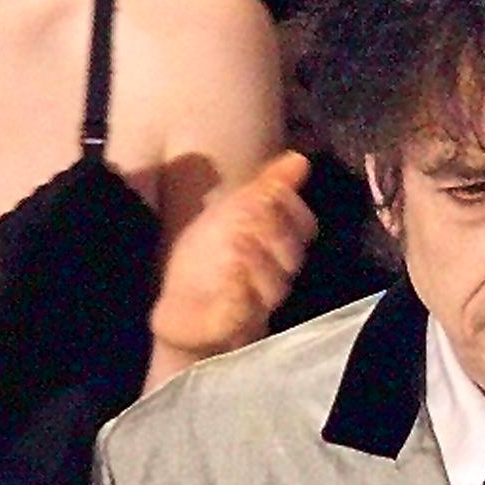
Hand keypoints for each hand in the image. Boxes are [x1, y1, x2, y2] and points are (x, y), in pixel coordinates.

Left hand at [150, 149, 317, 359]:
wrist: (180, 307)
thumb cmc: (209, 259)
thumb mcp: (232, 213)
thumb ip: (266, 187)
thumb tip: (300, 158)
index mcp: (277, 249)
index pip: (305, 228)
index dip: (292, 209)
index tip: (269, 192)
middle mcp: (274, 278)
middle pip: (291, 255)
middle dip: (274, 231)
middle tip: (251, 213)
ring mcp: (256, 305)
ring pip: (272, 284)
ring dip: (256, 260)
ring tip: (237, 243)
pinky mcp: (231, 326)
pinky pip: (243, 311)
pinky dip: (238, 293)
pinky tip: (229, 278)